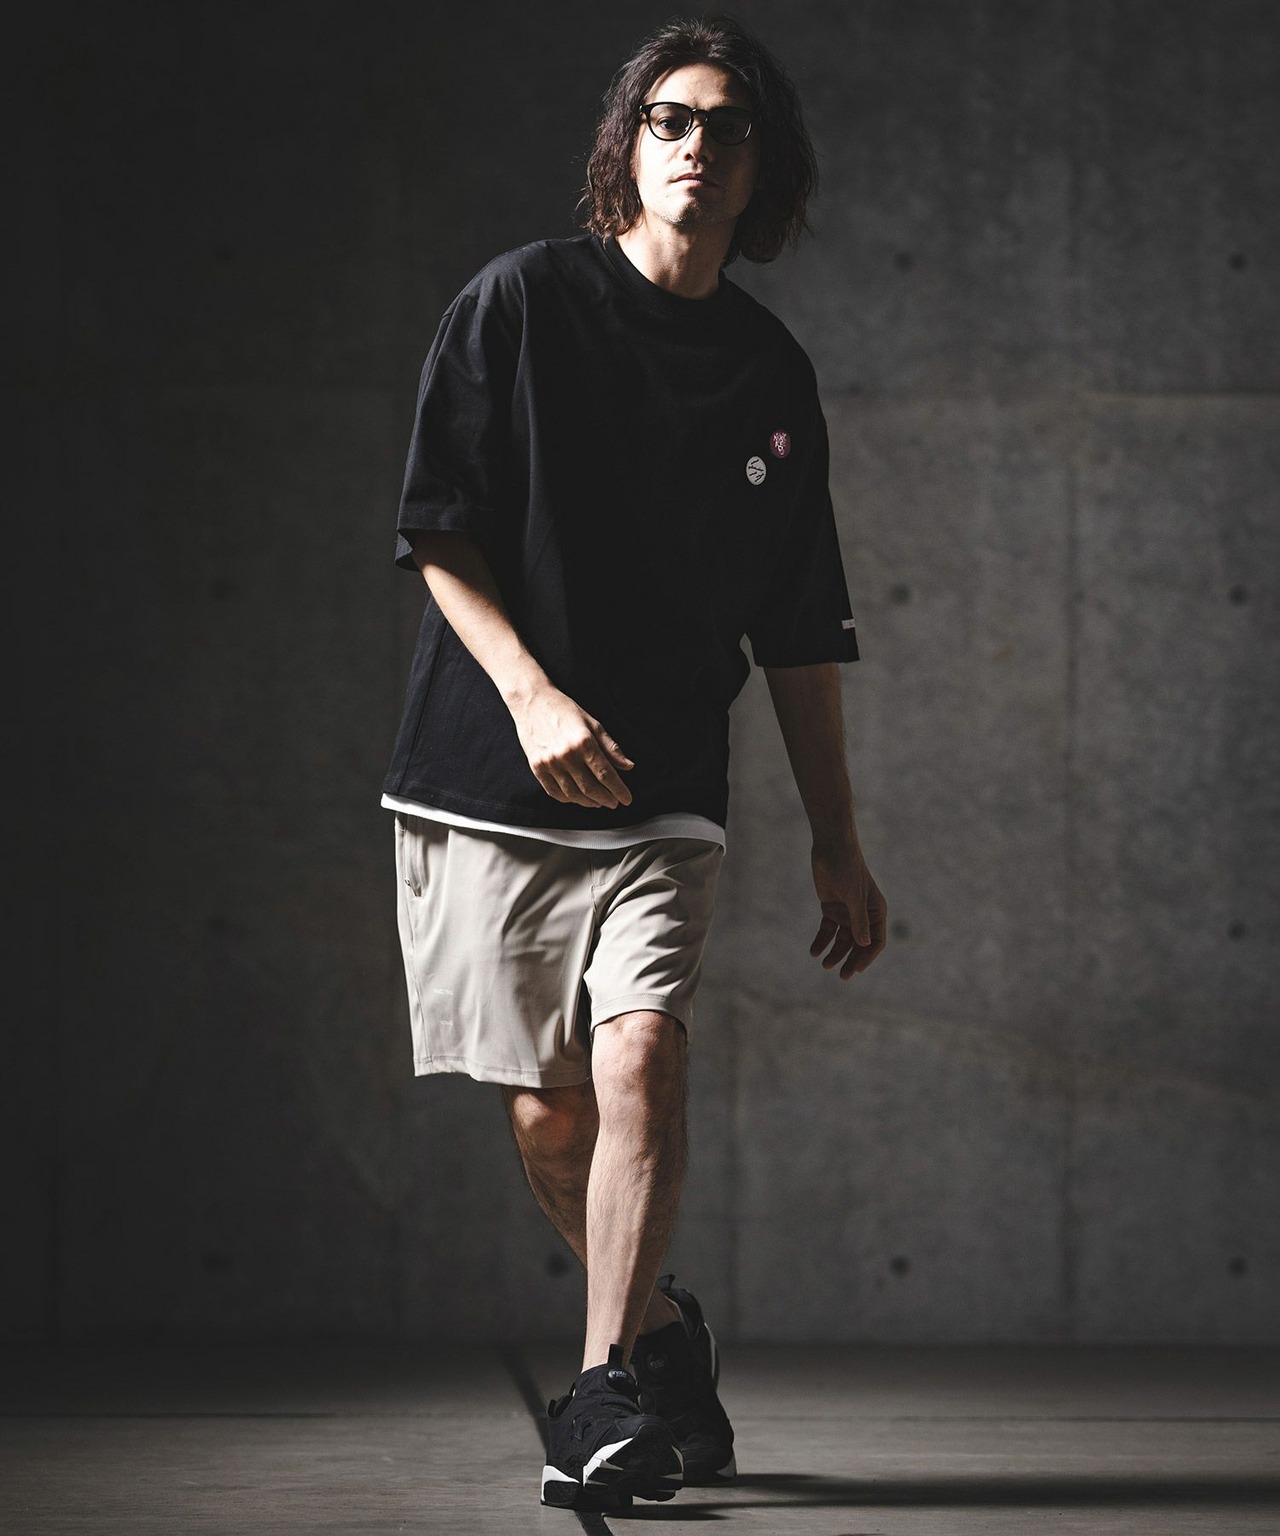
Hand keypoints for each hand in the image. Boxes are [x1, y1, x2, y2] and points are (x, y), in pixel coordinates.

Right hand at [510, 684, 634, 808]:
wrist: (532, 701)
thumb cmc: (564, 710)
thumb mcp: (593, 723)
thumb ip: (611, 747)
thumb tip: (629, 766)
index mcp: (584, 742)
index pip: (605, 774)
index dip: (618, 790)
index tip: (626, 799)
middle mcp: (566, 755)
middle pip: (590, 788)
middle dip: (606, 799)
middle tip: (614, 803)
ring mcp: (549, 763)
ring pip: (573, 794)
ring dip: (588, 802)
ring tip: (598, 803)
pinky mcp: (536, 767)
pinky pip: (554, 792)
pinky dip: (568, 799)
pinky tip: (577, 798)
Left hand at [809, 838, 886, 977]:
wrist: (830, 847)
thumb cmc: (847, 868)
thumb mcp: (853, 896)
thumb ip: (858, 921)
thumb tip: (864, 945)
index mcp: (876, 911)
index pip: (876, 941)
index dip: (867, 956)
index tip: (857, 969)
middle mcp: (863, 914)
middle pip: (859, 944)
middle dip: (851, 960)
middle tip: (843, 976)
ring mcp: (847, 912)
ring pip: (842, 940)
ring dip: (835, 953)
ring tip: (824, 964)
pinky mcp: (831, 908)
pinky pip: (827, 930)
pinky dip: (821, 941)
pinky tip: (814, 951)